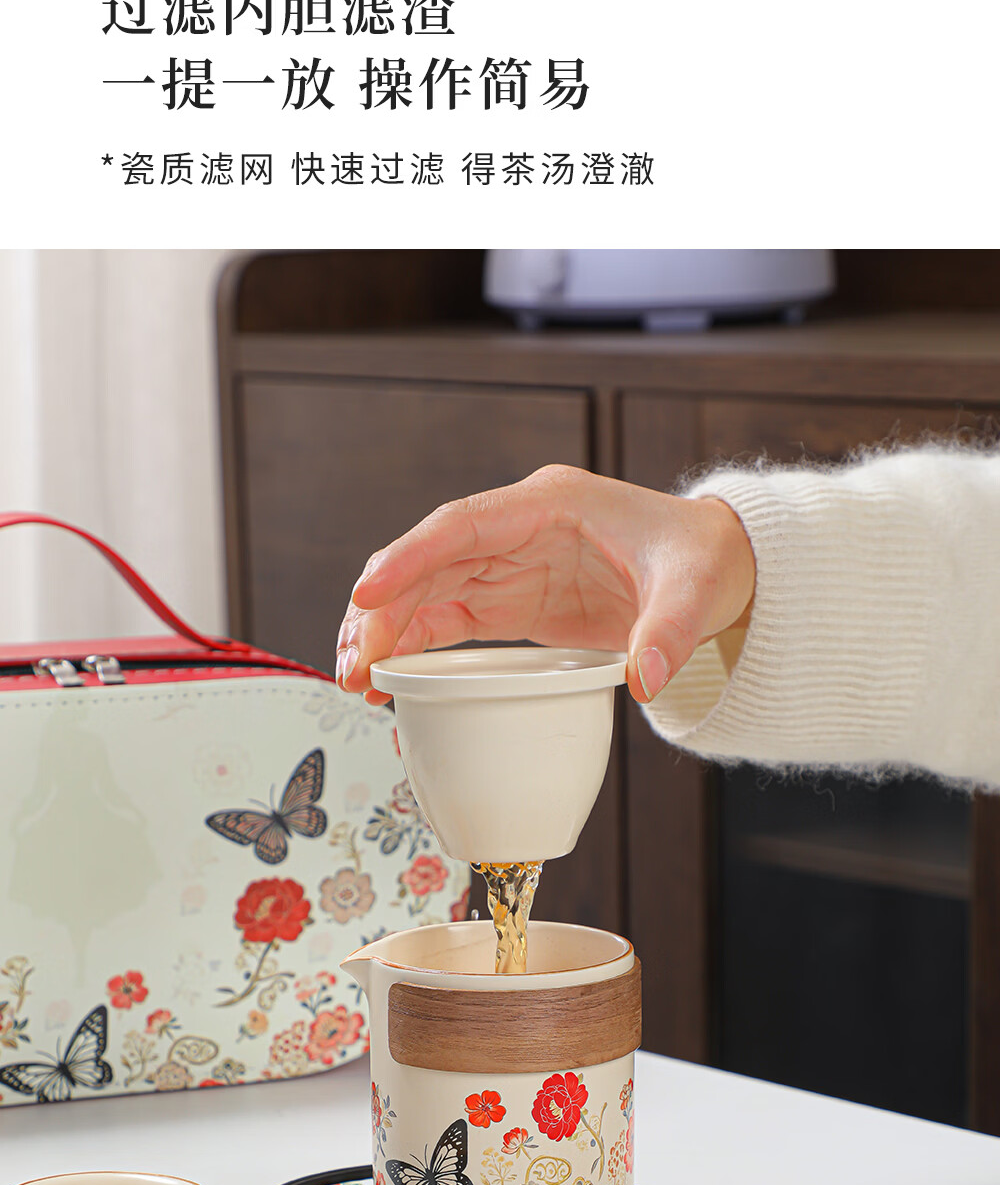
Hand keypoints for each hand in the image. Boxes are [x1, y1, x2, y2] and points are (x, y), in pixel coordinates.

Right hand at [336, 465, 755, 705]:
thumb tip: (647, 679)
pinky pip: (446, 617)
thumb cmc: (700, 560)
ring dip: (385, 632)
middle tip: (354, 665)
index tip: (367, 596)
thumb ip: (667, 634)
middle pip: (427, 562)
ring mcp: (509, 562)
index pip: (460, 526)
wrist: (717, 566)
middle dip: (381, 611)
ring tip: (355, 679)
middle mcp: (517, 528)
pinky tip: (387, 677)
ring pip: (424, 590)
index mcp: (549, 505)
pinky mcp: (511, 598)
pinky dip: (412, 645)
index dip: (408, 559)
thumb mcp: (693, 593)